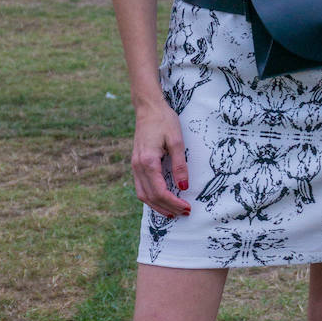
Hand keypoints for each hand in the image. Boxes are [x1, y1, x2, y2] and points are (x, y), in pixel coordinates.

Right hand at [131, 100, 190, 217]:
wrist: (148, 108)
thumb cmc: (164, 121)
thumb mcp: (177, 141)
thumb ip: (180, 165)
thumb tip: (183, 187)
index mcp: (148, 162)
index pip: (160, 191)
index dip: (174, 203)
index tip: (187, 207)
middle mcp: (138, 166)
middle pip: (151, 197)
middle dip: (167, 208)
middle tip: (184, 213)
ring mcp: (134, 165)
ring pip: (143, 195)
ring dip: (157, 206)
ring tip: (173, 212)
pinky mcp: (136, 163)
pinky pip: (141, 187)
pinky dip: (151, 197)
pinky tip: (161, 199)